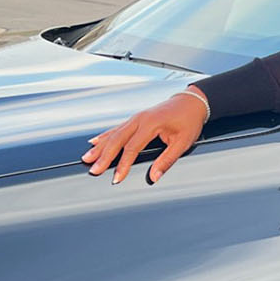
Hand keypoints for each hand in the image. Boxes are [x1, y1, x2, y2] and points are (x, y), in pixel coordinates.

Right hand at [82, 91, 207, 184]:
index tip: (116, 178)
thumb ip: (167, 160)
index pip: (132, 148)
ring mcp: (136, 117)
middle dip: (103, 156)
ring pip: (113, 133)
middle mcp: (140, 119)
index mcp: (151, 124)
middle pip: (117, 140)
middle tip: (93, 170)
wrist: (192, 102)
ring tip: (87, 158)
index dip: (123, 165)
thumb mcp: (183, 142)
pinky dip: (104, 136)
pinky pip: (117, 128)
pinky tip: (94, 142)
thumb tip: (154, 177)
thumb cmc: (189, 121)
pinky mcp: (136, 119)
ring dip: (100, 147)